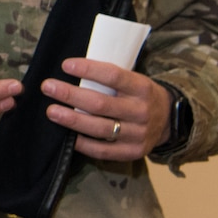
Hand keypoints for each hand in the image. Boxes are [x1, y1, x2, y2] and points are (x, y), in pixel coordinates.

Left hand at [42, 58, 169, 160]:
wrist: (169, 120)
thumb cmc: (139, 95)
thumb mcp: (134, 80)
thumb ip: (110, 78)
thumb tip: (71, 70)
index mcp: (142, 88)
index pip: (113, 76)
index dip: (88, 70)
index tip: (65, 65)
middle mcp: (141, 111)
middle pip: (100, 104)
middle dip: (70, 95)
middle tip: (48, 87)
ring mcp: (138, 134)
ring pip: (99, 128)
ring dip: (71, 120)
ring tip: (51, 111)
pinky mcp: (132, 152)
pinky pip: (102, 150)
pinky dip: (82, 143)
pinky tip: (67, 136)